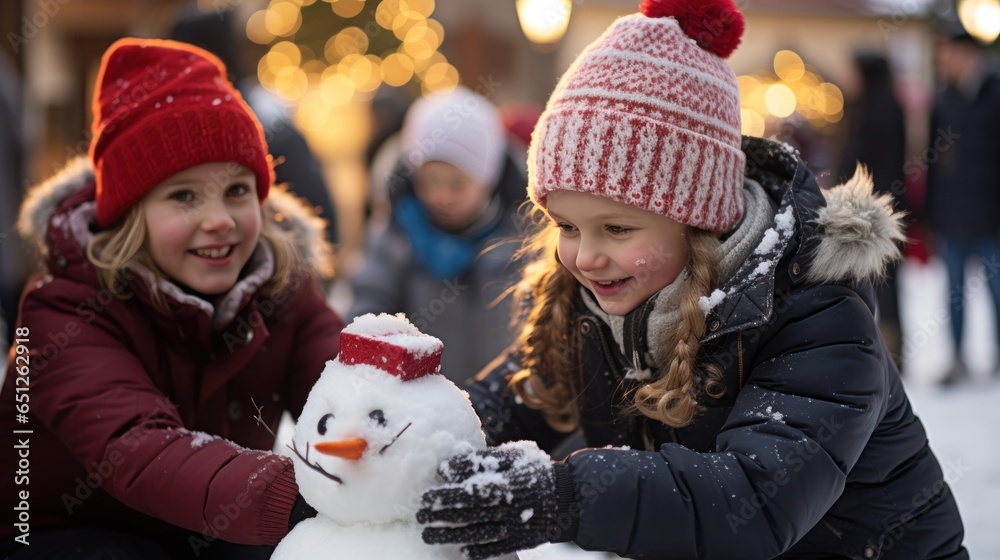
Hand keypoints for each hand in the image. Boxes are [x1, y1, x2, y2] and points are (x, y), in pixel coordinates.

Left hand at [418, 441, 558, 559]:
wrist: (566, 497)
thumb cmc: (532, 471)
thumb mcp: (511, 458)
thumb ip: (480, 461)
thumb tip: (446, 468)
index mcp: (505, 483)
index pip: (469, 490)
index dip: (446, 495)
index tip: (425, 496)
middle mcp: (508, 506)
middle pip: (468, 513)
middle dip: (440, 516)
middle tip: (419, 516)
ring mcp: (514, 526)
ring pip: (477, 533)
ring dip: (450, 536)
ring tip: (428, 535)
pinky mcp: (521, 541)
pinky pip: (495, 548)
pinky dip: (478, 550)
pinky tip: (460, 550)